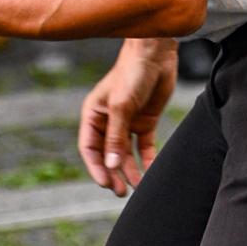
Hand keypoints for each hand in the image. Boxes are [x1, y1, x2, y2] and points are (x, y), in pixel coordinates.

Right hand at [78, 39, 176, 196]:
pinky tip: (151, 171)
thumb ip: (116, 137)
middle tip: (121, 191)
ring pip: (126, 154)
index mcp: (94, 115)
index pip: (90, 147)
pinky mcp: (145, 122)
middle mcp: (109, 121)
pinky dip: (147, 160)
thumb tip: (111, 166)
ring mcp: (127, 122)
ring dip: (130, 170)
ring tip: (138, 186)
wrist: (156, 54)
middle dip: (113, 173)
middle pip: (108, 154)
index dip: (96, 167)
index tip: (105, 183)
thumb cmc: (131, 74)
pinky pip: (145, 147)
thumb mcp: (121, 106)